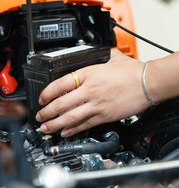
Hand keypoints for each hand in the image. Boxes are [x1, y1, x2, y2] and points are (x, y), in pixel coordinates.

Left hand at [36, 49, 150, 136]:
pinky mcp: (105, 115)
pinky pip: (85, 124)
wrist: (148, 82)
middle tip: (39, 116)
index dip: (46, 93)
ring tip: (46, 128)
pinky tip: (65, 132)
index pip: (59, 84)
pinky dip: (73, 129)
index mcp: (87, 74)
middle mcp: (89, 90)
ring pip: (70, 117)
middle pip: (61, 103)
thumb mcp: (108, 58)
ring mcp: (96, 104)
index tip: (41, 98)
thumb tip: (86, 55)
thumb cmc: (131, 70)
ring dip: (55, 124)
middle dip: (46, 112)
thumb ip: (94, 59)